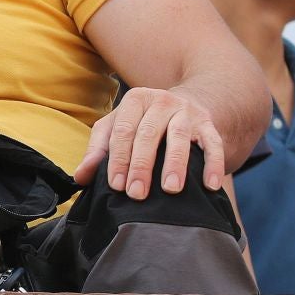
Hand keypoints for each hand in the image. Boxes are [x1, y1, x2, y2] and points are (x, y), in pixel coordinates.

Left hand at [73, 86, 225, 200]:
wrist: (188, 103)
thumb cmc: (145, 123)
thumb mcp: (119, 128)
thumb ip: (98, 150)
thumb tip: (81, 176)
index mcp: (134, 100)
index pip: (122, 130)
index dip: (117, 158)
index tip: (115, 185)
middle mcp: (161, 101)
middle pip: (148, 133)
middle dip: (141, 165)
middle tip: (137, 194)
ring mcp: (187, 111)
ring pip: (179, 136)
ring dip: (174, 164)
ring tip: (170, 189)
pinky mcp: (209, 124)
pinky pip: (213, 143)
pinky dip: (213, 164)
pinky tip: (210, 185)